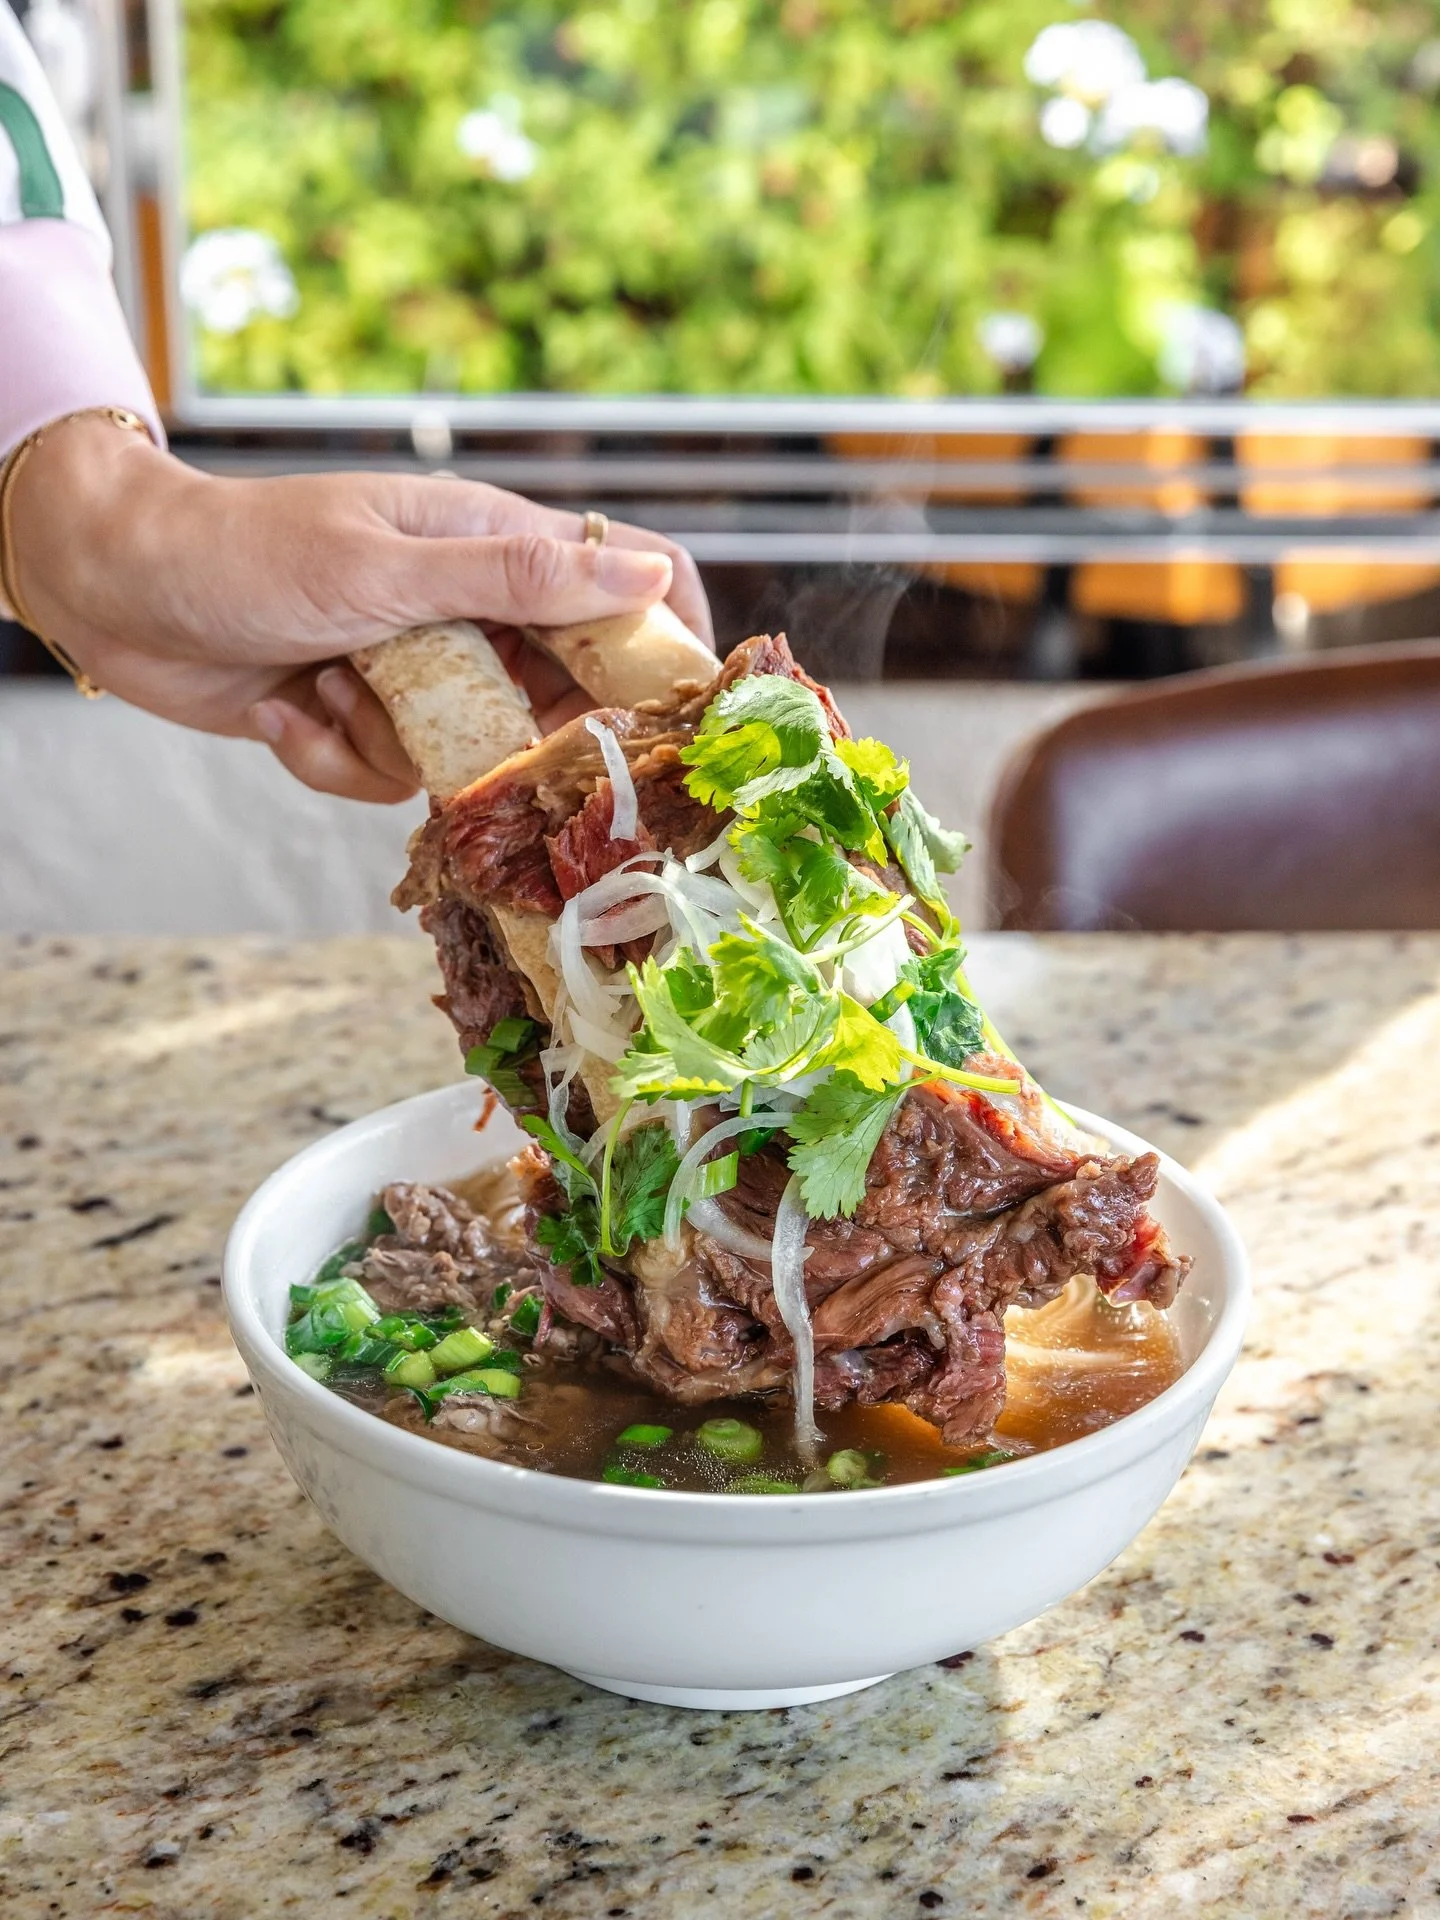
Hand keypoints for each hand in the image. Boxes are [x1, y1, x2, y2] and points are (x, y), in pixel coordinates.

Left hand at [7, 416, 711, 801]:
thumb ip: (521, 579)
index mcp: (493, 543)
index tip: (676, 712)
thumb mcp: (389, 567)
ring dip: (394, 741)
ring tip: (328, 688)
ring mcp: (421, 667)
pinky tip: (287, 712)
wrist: (116, 591)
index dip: (667, 640)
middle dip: (509, 731)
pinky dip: (337, 758)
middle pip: (558, 691)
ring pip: (473, 751)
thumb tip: (648, 578)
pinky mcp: (368, 718)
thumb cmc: (247, 553)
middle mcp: (471, 607)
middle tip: (451, 727)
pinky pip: (396, 775)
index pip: (629, 579)